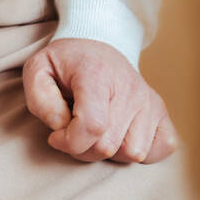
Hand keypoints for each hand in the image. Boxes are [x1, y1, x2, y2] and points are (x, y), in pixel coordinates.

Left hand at [22, 38, 177, 163]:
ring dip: (109, 152)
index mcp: (96, 74)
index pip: (92, 125)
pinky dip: (140, 152)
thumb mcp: (37, 69)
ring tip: (96, 131)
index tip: (55, 136)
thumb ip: (40, 98)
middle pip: (108, 146)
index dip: (69, 142)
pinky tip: (120, 135)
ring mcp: (149, 101)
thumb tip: (60, 125)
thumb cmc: (65, 64)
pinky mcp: (161, 113)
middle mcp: (129, 88)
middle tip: (72, 130)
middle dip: (82, 148)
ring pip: (132, 154)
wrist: (97, 45)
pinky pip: (160, 150)